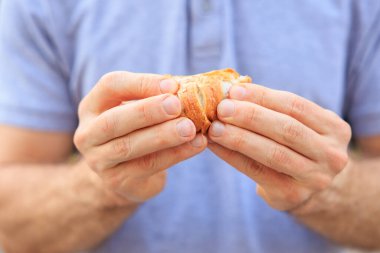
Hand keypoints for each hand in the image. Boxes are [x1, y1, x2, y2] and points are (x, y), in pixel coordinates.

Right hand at [74, 72, 206, 205]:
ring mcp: (99, 160)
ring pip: (129, 147)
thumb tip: (188, 86)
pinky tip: (197, 145)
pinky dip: (175, 154)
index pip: (111, 86)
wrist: (123, 172)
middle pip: (114, 120)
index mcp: (92, 106)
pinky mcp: (116, 181)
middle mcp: (88, 133)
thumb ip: (156, 97)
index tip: (173, 85)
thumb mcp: (138, 110)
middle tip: (177, 105)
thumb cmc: (136, 130)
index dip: (142, 83)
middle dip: (148, 111)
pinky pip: (148, 166)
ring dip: (162, 136)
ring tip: (190, 128)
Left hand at [208, 83, 350, 210]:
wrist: (311, 188)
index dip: (263, 96)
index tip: (235, 90)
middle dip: (251, 116)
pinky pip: (257, 172)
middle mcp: (331, 154)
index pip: (296, 106)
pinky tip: (215, 146)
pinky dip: (232, 157)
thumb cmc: (297, 147)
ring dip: (239, 138)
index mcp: (334, 128)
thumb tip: (232, 91)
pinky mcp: (292, 195)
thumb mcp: (298, 125)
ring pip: (272, 153)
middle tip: (222, 108)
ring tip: (214, 128)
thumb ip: (273, 109)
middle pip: (287, 129)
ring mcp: (315, 178)